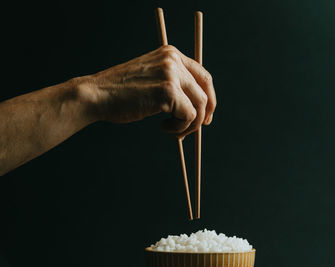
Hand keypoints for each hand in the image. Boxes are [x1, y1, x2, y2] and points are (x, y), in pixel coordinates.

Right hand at [80, 45, 216, 137]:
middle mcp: (173, 60)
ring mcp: (171, 74)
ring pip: (199, 106)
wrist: (96, 95)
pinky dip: (179, 128)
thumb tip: (199, 106)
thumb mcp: (151, 78)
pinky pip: (188, 116)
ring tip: (172, 130)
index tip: (206, 115)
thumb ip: (173, 83)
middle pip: (205, 91)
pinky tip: (163, 127)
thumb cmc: (121, 92)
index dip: (209, 98)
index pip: (204, 76)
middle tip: (193, 129)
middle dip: (203, 114)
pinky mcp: (168, 92)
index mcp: (171, 54)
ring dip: (189, 125)